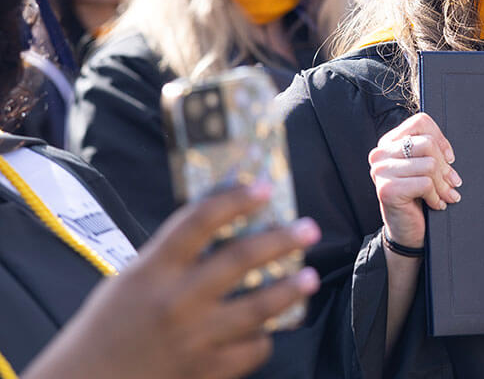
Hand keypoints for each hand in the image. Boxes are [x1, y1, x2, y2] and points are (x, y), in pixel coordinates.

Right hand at [22, 182, 320, 378]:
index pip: (198, 222)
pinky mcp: (206, 369)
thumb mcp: (131, 279)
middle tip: (309, 228)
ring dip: (290, 289)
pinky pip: (252, 350)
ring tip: (310, 277)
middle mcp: (176, 300)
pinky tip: (268, 329)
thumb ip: (172, 255)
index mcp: (152, 270)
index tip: (264, 187)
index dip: (234, 200)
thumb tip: (224, 221)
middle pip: (239, 260)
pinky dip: (263, 338)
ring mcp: (194, 337)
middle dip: (281, 240)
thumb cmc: (108, 326)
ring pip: (258, 307)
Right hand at [369, 112, 458, 247]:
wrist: (408, 231)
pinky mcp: (387, 189)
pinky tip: (435, 204)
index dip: (441, 139)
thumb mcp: (424, 168)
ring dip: (443, 185)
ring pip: (429, 164)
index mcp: (388, 143)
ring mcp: (381, 172)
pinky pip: (425, 183)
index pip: (421, 122)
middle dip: (445, 167)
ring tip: (444, 195)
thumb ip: (430, 151)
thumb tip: (449, 153)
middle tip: (451, 183)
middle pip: (427, 144)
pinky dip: (436, 196)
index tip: (449, 158)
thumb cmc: (417, 197)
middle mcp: (380, 154)